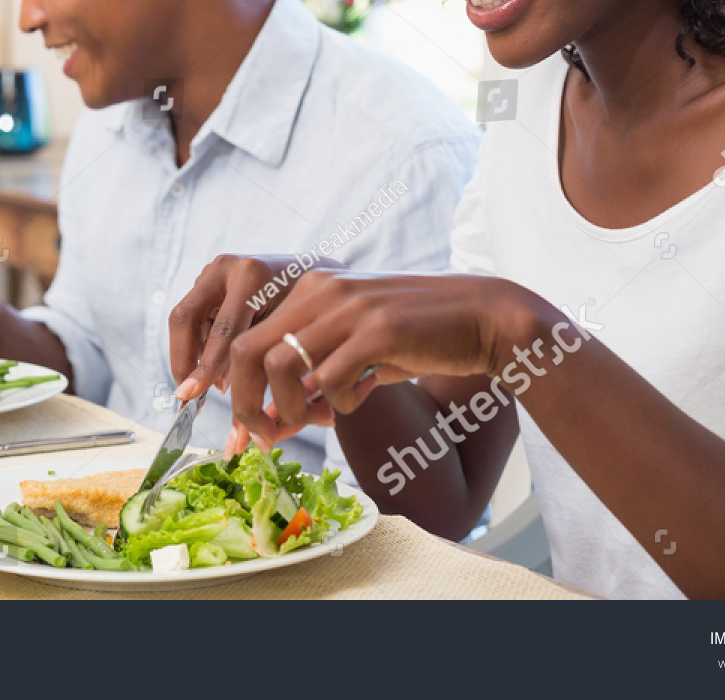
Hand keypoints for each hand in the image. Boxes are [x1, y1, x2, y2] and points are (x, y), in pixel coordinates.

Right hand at [169, 253, 345, 402]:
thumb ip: (264, 385)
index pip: (222, 332)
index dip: (206, 370)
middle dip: (184, 363)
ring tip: (209, 384)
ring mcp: (215, 269)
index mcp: (255, 276)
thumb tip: (238, 441)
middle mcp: (229, 266)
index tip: (191, 400)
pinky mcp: (210, 278)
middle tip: (187, 398)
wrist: (320, 275)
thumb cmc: (316, 315)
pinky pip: (192, 317)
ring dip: (191, 355)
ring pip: (183, 319)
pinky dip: (199, 345)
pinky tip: (216, 366)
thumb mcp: (294, 343)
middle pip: (185, 318)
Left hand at [225, 270, 556, 452]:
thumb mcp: (356, 353)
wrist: (482, 316)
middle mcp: (321, 290)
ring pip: (280, 366)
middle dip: (248, 405)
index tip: (259, 426)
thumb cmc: (417, 339)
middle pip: (246, 351)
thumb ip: (312, 380)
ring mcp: (348, 307)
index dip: (241, 390)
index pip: (245, 339)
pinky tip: (363, 397)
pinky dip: (339, 403)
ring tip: (323, 417)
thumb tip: (272, 426)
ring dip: (292, 408)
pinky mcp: (378, 330)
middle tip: (270, 436)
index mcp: (310, 288)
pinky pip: (330, 380)